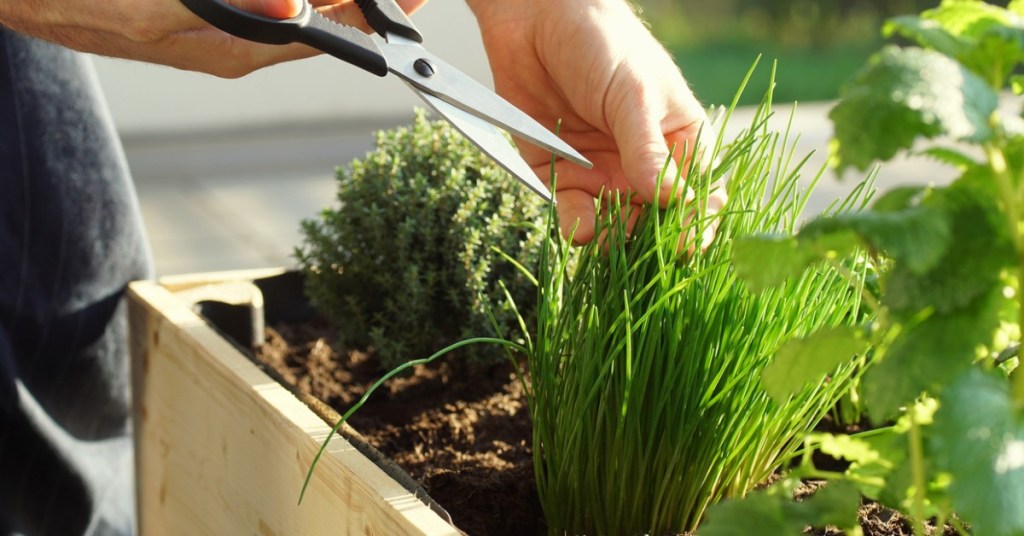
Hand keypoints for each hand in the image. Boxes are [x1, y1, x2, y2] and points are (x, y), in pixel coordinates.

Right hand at [0, 0, 426, 77]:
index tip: (409, 2)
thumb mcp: (156, 5)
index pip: (325, 35)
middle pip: (322, 24)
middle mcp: (240, 44)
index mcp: (236, 50)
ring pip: (297, 12)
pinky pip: (268, 8)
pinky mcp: (208, 13)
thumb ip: (232, 5)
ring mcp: (225, 29)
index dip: (371, 17)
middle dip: (364, 5)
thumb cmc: (82, 0)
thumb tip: (294, 10)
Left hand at [466, 0, 725, 245]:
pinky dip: (576, 226)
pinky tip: (580, 228)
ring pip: (616, 227)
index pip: (700, 194)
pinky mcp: (559, 176)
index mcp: (679, 141)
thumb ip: (647, 149)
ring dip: (614, 239)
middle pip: (657, 221)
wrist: (535, 20)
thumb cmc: (601, 43)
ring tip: (609, 238)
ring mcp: (603, 174)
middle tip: (644, 249)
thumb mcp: (633, 95)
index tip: (689, 241)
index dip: (697, 221)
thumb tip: (671, 199)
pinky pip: (572, 214)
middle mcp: (644, 166)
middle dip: (652, 240)